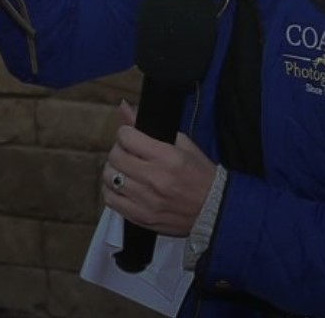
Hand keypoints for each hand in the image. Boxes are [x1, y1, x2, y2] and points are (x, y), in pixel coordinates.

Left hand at [101, 100, 216, 236]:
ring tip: (126, 170)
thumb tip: (125, 107)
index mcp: (167, 157)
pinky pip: (111, 200)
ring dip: (115, 170)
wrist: (215, 210)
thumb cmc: (201, 176)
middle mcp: (154, 179)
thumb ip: (151, 126)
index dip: (126, 133)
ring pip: (109, 178)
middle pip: (115, 156)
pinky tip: (123, 188)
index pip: (126, 137)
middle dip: (119, 150)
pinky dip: (112, 191)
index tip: (130, 136)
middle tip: (128, 153)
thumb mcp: (183, 145)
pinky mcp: (141, 216)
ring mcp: (146, 200)